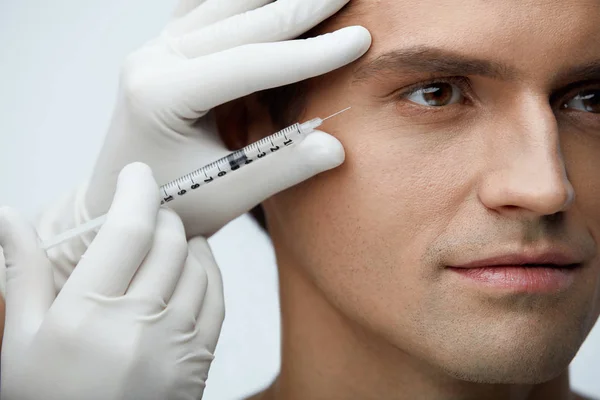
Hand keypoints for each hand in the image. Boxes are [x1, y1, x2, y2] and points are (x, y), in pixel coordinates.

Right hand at [1, 163, 223, 399]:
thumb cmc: (46, 395)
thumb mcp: (20, 337)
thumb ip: (23, 271)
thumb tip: (9, 215)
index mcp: (86, 313)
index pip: (128, 230)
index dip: (137, 190)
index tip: (136, 174)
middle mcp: (137, 324)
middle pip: (168, 242)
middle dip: (159, 215)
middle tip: (146, 213)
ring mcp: (174, 343)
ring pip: (197, 265)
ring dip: (184, 240)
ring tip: (166, 237)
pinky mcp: (199, 360)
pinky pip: (216, 298)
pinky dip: (209, 270)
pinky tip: (193, 264)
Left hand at [37, 0, 370, 289]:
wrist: (124, 205)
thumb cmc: (170, 207)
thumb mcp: (226, 196)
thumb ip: (280, 170)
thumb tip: (336, 147)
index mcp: (160, 96)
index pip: (249, 64)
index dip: (310, 54)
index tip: (360, 40)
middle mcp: (150, 62)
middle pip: (237, 23)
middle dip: (299, 8)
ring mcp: (153, 51)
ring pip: (220, 7)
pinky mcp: (162, 52)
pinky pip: (203, 12)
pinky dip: (239, 3)